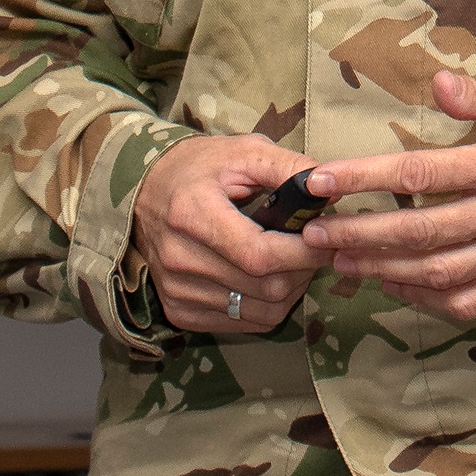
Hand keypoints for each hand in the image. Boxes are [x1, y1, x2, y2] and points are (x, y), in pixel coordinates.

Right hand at [133, 133, 321, 335]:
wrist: (145, 191)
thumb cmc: (200, 167)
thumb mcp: (244, 151)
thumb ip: (288, 167)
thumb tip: (330, 188)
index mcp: (192, 214)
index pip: (259, 254)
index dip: (303, 252)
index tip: (327, 238)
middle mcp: (179, 259)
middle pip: (264, 287)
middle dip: (304, 269)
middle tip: (316, 247)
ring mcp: (177, 290)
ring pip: (260, 312)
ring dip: (291, 290)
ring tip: (295, 260)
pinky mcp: (179, 311)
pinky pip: (242, 325)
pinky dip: (268, 306)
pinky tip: (270, 277)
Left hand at [301, 71, 475, 323]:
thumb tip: (436, 83)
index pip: (424, 175)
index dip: (368, 179)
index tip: (324, 179)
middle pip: (422, 233)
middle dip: (359, 235)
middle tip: (311, 233)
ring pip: (440, 274)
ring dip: (383, 271)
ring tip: (339, 261)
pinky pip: (471, 299)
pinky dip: (427, 300)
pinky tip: (395, 286)